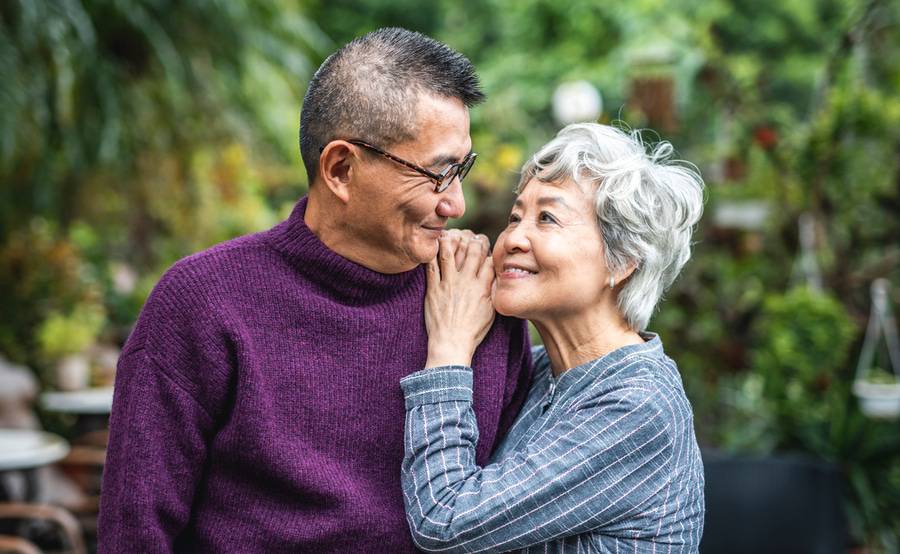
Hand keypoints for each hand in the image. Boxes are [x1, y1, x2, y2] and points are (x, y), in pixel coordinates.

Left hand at [424, 231, 495, 367]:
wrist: (451, 343)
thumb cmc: (473, 331)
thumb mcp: (491, 311)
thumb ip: (493, 291)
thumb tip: (496, 277)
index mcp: (482, 287)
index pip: (489, 259)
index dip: (488, 249)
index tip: (485, 246)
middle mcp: (466, 282)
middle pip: (472, 251)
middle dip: (473, 240)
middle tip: (471, 236)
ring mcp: (448, 284)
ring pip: (450, 253)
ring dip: (451, 240)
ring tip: (451, 234)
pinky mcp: (433, 289)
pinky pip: (431, 266)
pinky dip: (432, 254)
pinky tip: (433, 246)